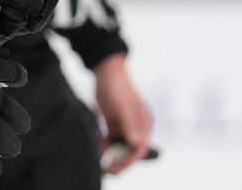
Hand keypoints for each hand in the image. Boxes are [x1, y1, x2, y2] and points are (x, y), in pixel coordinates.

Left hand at [93, 53, 151, 174]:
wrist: (105, 71)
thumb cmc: (117, 86)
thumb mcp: (123, 106)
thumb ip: (130, 124)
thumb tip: (137, 142)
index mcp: (143, 123)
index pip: (140, 147)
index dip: (130, 160)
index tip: (118, 167)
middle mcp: (136, 126)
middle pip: (131, 150)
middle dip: (121, 162)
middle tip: (108, 170)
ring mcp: (125, 125)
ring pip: (121, 147)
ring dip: (113, 157)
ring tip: (102, 166)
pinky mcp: (114, 123)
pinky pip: (111, 140)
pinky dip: (105, 147)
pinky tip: (98, 153)